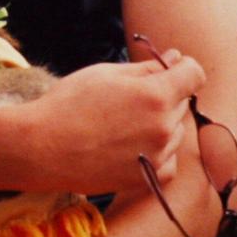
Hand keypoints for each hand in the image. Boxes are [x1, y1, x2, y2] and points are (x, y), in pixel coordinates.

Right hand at [21, 53, 204, 194]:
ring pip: (175, 130)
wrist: (43, 148)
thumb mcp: (106, 73)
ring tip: (122, 124)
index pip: (194, 74)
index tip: (168, 68)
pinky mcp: (149, 179)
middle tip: (128, 98)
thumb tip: (176, 57)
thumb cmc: (69, 103)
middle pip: (181, 102)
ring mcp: (158, 156)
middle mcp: (164, 127)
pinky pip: (168, 159)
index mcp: (155, 95)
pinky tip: (128, 145)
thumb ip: (147, 67)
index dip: (182, 67)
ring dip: (160, 123)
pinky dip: (156, 151)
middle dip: (164, 94)